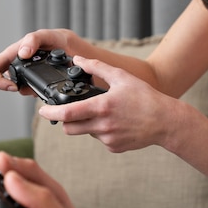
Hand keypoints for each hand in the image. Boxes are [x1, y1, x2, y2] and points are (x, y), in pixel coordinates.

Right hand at [0, 29, 79, 92]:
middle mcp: (18, 66)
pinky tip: (50, 86)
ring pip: (20, 90)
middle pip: (4, 82)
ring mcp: (27, 76)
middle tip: (29, 88)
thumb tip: (22, 53)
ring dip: (30, 91)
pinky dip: (40, 93)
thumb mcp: (48, 36)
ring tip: (45, 83)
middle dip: (16, 88)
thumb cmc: (60, 39)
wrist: (77, 51)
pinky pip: (32, 93)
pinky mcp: (37, 84)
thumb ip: (33, 40)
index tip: (13, 85)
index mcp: (14, 53)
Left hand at [38, 56, 186, 152]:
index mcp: (102, 107)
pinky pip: (100, 140)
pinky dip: (101, 132)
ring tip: (102, 114)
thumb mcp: (122, 77)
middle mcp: (103, 126)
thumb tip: (78, 59)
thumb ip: (97, 67)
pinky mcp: (114, 148)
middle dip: (65, 120)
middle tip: (70, 111)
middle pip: (70, 128)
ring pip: (85, 133)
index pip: (68, 113)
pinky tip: (116, 123)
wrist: (166, 122)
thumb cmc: (146, 98)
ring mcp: (108, 139)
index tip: (41, 111)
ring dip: (86, 125)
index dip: (51, 112)